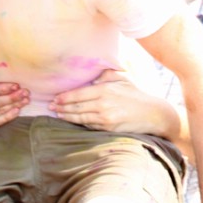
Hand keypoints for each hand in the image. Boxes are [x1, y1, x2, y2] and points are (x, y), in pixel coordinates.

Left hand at [49, 69, 169, 134]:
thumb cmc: (135, 95)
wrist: (152, 114)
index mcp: (105, 90)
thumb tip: (92, 76)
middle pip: (76, 106)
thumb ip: (105, 75)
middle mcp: (103, 103)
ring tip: (58, 114)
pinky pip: (89, 125)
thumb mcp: (122, 79)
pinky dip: (78, 122)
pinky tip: (72, 120)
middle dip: (61, 107)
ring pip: (80, 117)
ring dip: (67, 116)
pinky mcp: (108, 127)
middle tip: (51, 106)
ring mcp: (105, 117)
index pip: (78, 94)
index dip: (64, 97)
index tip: (55, 98)